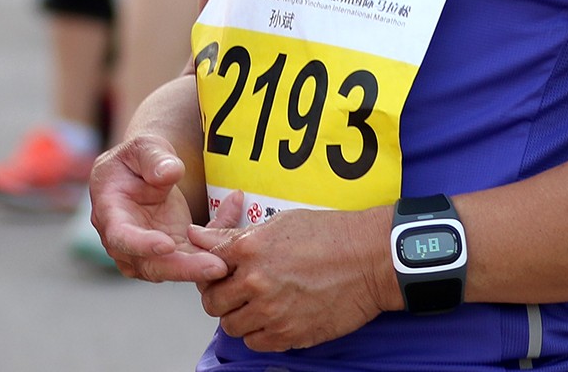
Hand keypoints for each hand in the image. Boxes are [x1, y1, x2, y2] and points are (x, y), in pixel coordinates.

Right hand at [89, 135, 228, 283]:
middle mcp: (125, 241)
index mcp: (109, 213)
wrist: (146, 172)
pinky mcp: (172, 254)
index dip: (141, 244)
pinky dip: (214, 244)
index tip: (166, 245)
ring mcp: (148, 253)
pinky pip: (194, 256)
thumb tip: (169, 173)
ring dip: (201, 267)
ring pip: (174, 268)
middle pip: (150, 264)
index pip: (121, 237)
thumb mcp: (143, 147)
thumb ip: (153, 158)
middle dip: (184, 268)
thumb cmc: (138, 158)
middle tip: (215, 266)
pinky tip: (233, 212)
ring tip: (228, 262)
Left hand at [187, 197, 398, 353]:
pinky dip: (259, 334)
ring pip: (232, 327)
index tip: (220, 273)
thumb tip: (196, 235)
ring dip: (239, 317)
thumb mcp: (280, 223)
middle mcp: (256, 282)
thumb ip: (234, 235)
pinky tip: (273, 318)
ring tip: (257, 305)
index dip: (210, 271)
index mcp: (249, 249)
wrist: (370, 259)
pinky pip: (257, 343)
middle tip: (236, 292)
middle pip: (213, 302)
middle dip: (220, 297)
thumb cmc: (331, 236)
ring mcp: (272, 311)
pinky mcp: (290, 334)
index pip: (206, 266)